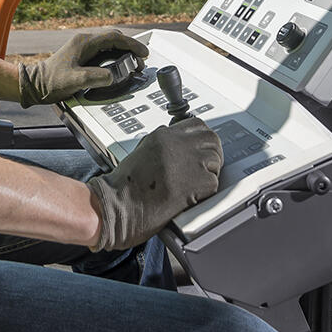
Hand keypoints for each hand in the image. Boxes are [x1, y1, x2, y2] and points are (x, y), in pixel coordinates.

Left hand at [18, 28, 148, 107]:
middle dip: (130, 47)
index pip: (114, 38)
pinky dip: (115, 56)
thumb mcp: (75, 81)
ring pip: (109, 44)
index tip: (143, 53)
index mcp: (84, 43)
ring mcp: (83, 48)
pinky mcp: (82, 55)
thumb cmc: (51, 81)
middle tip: (141, 59)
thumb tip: (112, 76)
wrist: (36, 84)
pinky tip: (119, 65)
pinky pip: (104, 51)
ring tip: (133, 63)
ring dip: (123, 51)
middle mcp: (84, 42)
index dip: (132, 44)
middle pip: (114, 38)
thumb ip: (95, 78)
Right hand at [85, 117, 221, 251]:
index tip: (201, 150)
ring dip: (209, 173)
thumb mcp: (142, 153)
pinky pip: (213, 183)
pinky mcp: (196, 182)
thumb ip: (164, 146)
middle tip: (204, 169)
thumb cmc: (123, 187)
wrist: (115, 206)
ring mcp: (188, 161)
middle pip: (211, 139)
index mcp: (163, 135)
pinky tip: (190, 196)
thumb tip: (182, 146)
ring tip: (194, 185)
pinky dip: (205, 192)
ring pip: (216, 160)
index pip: (197, 125)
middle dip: (211, 154)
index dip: (202, 139)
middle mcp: (178, 144)